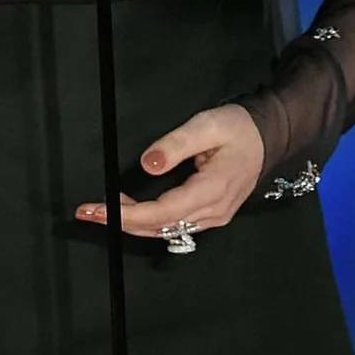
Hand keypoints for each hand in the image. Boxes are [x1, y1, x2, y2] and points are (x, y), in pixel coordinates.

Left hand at [74, 105, 264, 237]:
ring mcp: (214, 217)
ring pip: (167, 230)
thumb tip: (148, 164)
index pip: (163, 212)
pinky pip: (176, 226)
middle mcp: (213, 211)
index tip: (100, 210)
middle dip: (122, 222)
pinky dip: (149, 222)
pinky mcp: (211, 215)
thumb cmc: (238, 128)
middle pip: (161, 226)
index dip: (128, 215)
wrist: (267, 137)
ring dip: (133, 223)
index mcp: (213, 190)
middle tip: (87, 212)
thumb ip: (176, 144)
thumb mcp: (207, 124)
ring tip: (102, 210)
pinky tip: (129, 210)